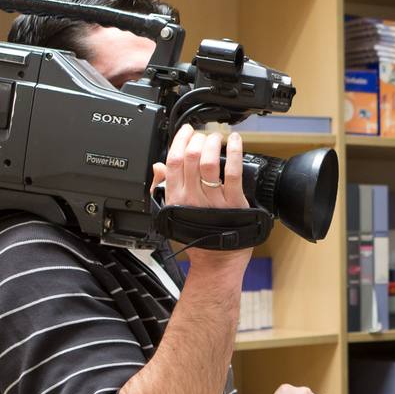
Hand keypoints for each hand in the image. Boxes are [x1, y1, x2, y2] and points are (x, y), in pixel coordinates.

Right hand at [153, 126, 251, 266]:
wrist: (217, 262)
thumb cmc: (198, 239)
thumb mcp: (172, 213)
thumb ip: (163, 188)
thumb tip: (158, 166)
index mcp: (176, 197)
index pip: (173, 160)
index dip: (180, 140)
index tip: (187, 130)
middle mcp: (192, 198)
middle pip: (191, 157)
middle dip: (199, 138)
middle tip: (205, 135)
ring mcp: (213, 200)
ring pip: (209, 162)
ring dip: (214, 142)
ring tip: (218, 138)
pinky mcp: (234, 203)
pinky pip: (233, 172)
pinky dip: (235, 152)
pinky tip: (237, 142)